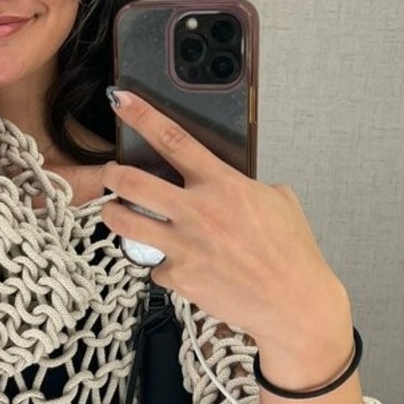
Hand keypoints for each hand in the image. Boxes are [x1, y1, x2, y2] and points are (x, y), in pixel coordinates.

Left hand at [99, 90, 344, 344]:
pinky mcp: (179, 277)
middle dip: (112, 174)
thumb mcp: (277, 202)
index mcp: (224, 185)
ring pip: (125, 223)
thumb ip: (244, 185)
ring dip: (114, 214)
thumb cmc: (291, 252)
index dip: (142, 116)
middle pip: (132, 182)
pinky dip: (162, 266)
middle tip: (110, 174)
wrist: (294, 303)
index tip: (121, 100)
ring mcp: (185, 246)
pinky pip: (154, 266)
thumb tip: (228, 181)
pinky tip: (180, 268)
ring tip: (117, 212)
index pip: (174, 140)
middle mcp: (198, 212)